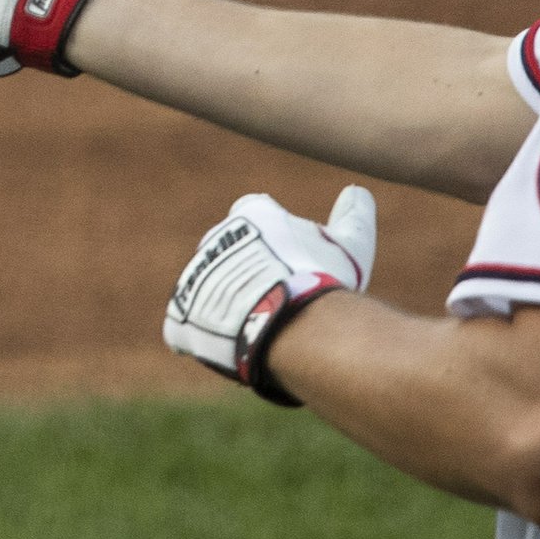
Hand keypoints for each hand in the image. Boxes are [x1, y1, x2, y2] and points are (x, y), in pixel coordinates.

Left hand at [162, 188, 376, 405]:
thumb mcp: (348, 245)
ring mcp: (195, 277)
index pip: (256, 212)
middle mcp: (215, 238)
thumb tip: (358, 191)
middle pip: (232, 253)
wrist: (288, 324)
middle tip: (279, 296)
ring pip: (211, 288)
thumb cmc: (322, 280)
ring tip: (261, 326)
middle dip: (251, 271)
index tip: (290, 258)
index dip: (274, 236)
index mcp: (250, 214)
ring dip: (230, 303)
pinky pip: (187, 326)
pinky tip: (233, 346)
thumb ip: (353, 217)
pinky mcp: (181, 316)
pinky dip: (206, 336)